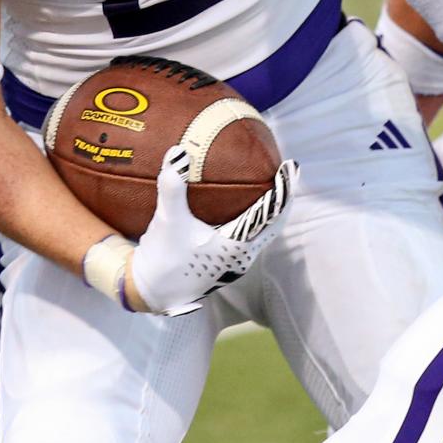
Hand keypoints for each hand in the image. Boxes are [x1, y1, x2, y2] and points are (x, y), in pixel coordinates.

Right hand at [126, 145, 293, 314]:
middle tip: (287, 171)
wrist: (153, 291)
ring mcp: (236, 261)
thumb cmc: (163, 257)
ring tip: (272, 186)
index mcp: (236, 246)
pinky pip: (251, 235)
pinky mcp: (226, 262)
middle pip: (274, 223)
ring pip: (264, 231)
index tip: (289, 167)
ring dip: (271, 209)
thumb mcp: (168, 219)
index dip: (282, 190)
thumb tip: (178, 151)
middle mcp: (242, 256)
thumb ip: (173, 186)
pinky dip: (256, 218)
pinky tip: (245, 205)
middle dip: (282, 198)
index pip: (270, 215)